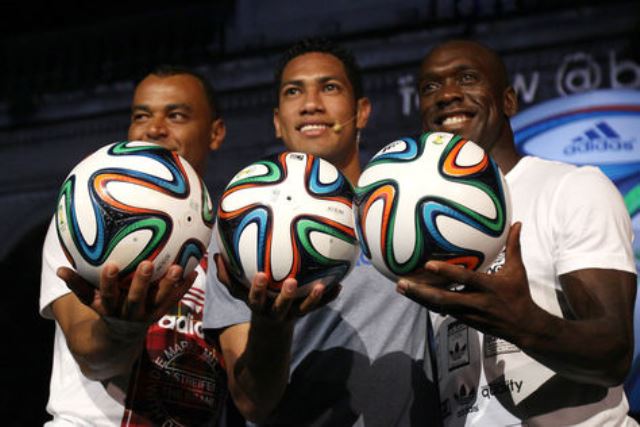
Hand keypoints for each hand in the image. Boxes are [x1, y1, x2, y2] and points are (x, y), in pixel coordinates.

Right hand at [57, 260, 197, 323]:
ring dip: (169, 284)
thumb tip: (58, 269)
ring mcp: (148, 314)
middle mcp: (130, 313)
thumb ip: (77, 285)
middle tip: (148, 263)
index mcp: (111, 308)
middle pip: (136, 298)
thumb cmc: (105, 309)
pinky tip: (195, 270)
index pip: (107, 295)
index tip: (109, 265)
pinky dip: (185, 287)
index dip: (108, 282)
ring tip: (178, 267)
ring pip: (159, 300)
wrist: (121, 337)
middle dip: (141, 282)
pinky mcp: (162, 313)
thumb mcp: (90, 301)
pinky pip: (175, 300)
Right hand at [214, 253, 340, 320]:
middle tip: (293, 281)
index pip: (255, 298)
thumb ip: (227, 277)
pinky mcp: (305, 313)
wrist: (270, 333)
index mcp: (258, 306)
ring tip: (323, 285)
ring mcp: (292, 314)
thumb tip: (214, 255)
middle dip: (286, 296)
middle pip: (281, 306)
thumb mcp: (238, 294)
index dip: (257, 289)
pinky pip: (318, 306)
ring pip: (304, 308)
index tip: (260, 275)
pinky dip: (329, 297)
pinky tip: (340, 285)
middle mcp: (275, 312)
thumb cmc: (255, 303)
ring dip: (314, 298)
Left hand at [396, 222, 535, 339]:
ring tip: (400, 287)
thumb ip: (513, 246)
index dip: (446, 272)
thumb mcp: (517, 270)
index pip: (464, 278)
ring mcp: (467, 313)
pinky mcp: (463, 320)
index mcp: (487, 287)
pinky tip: (412, 295)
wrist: (523, 327)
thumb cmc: (519, 294)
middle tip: (402, 282)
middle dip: (421, 291)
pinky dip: (426, 303)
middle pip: (443, 298)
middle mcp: (474, 301)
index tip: (427, 264)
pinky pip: (441, 311)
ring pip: (438, 306)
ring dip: (418, 298)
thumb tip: (517, 223)